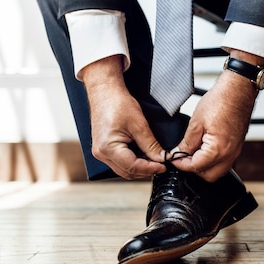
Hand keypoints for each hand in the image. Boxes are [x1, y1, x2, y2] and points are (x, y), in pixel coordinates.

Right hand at [83, 56, 166, 178]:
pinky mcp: (102, 149)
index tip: (163, 166)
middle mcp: (101, 153)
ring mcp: (100, 152)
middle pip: (127, 172)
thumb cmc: (117, 103)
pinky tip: (142, 156)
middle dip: (145, 170)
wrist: (105, 91)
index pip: (133, 167)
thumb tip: (161, 158)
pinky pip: (118, 162)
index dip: (150, 169)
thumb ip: (150, 145)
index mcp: (108, 148)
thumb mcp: (139, 124)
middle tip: (161, 165)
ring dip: (138, 167)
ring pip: (122, 169)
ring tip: (153, 161)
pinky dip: (131, 162)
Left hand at [172, 69, 257, 181]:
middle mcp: (229, 154)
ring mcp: (235, 151)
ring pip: (218, 171)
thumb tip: (178, 153)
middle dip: (194, 169)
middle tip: (182, 158)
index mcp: (218, 150)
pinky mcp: (236, 147)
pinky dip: (213, 160)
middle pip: (209, 176)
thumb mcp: (196, 122)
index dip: (181, 164)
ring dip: (204, 166)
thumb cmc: (221, 101)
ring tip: (192, 152)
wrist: (238, 90)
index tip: (173, 159)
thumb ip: (187, 142)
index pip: (195, 167)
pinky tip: (204, 148)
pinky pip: (224, 162)